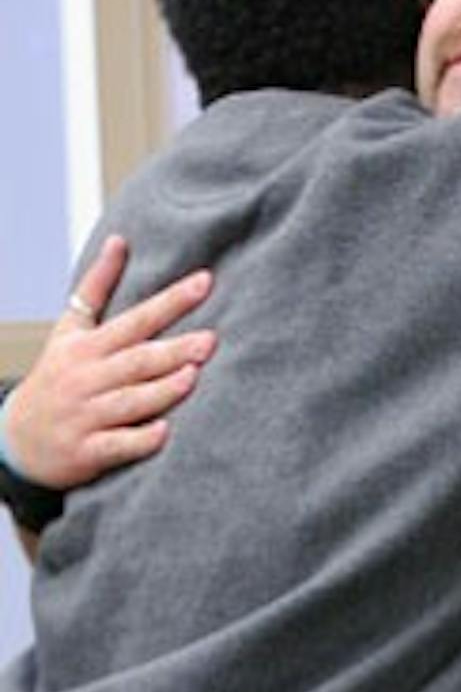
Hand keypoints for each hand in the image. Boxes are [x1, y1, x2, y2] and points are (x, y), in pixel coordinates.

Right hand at [6, 235, 216, 488]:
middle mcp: (87, 378)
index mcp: (89, 346)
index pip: (137, 319)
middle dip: (173, 350)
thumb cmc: (57, 377)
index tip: (205, 281)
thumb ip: (97, 286)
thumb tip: (120, 240)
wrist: (15, 440)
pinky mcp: (86, 450)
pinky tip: (165, 432)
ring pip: (128, 401)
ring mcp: (86, 415)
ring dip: (160, 390)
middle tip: (210, 340)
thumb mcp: (69, 330)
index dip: (171, 301)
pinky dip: (138, 440)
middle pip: (136, 360)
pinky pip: (115, 445)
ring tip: (193, 376)